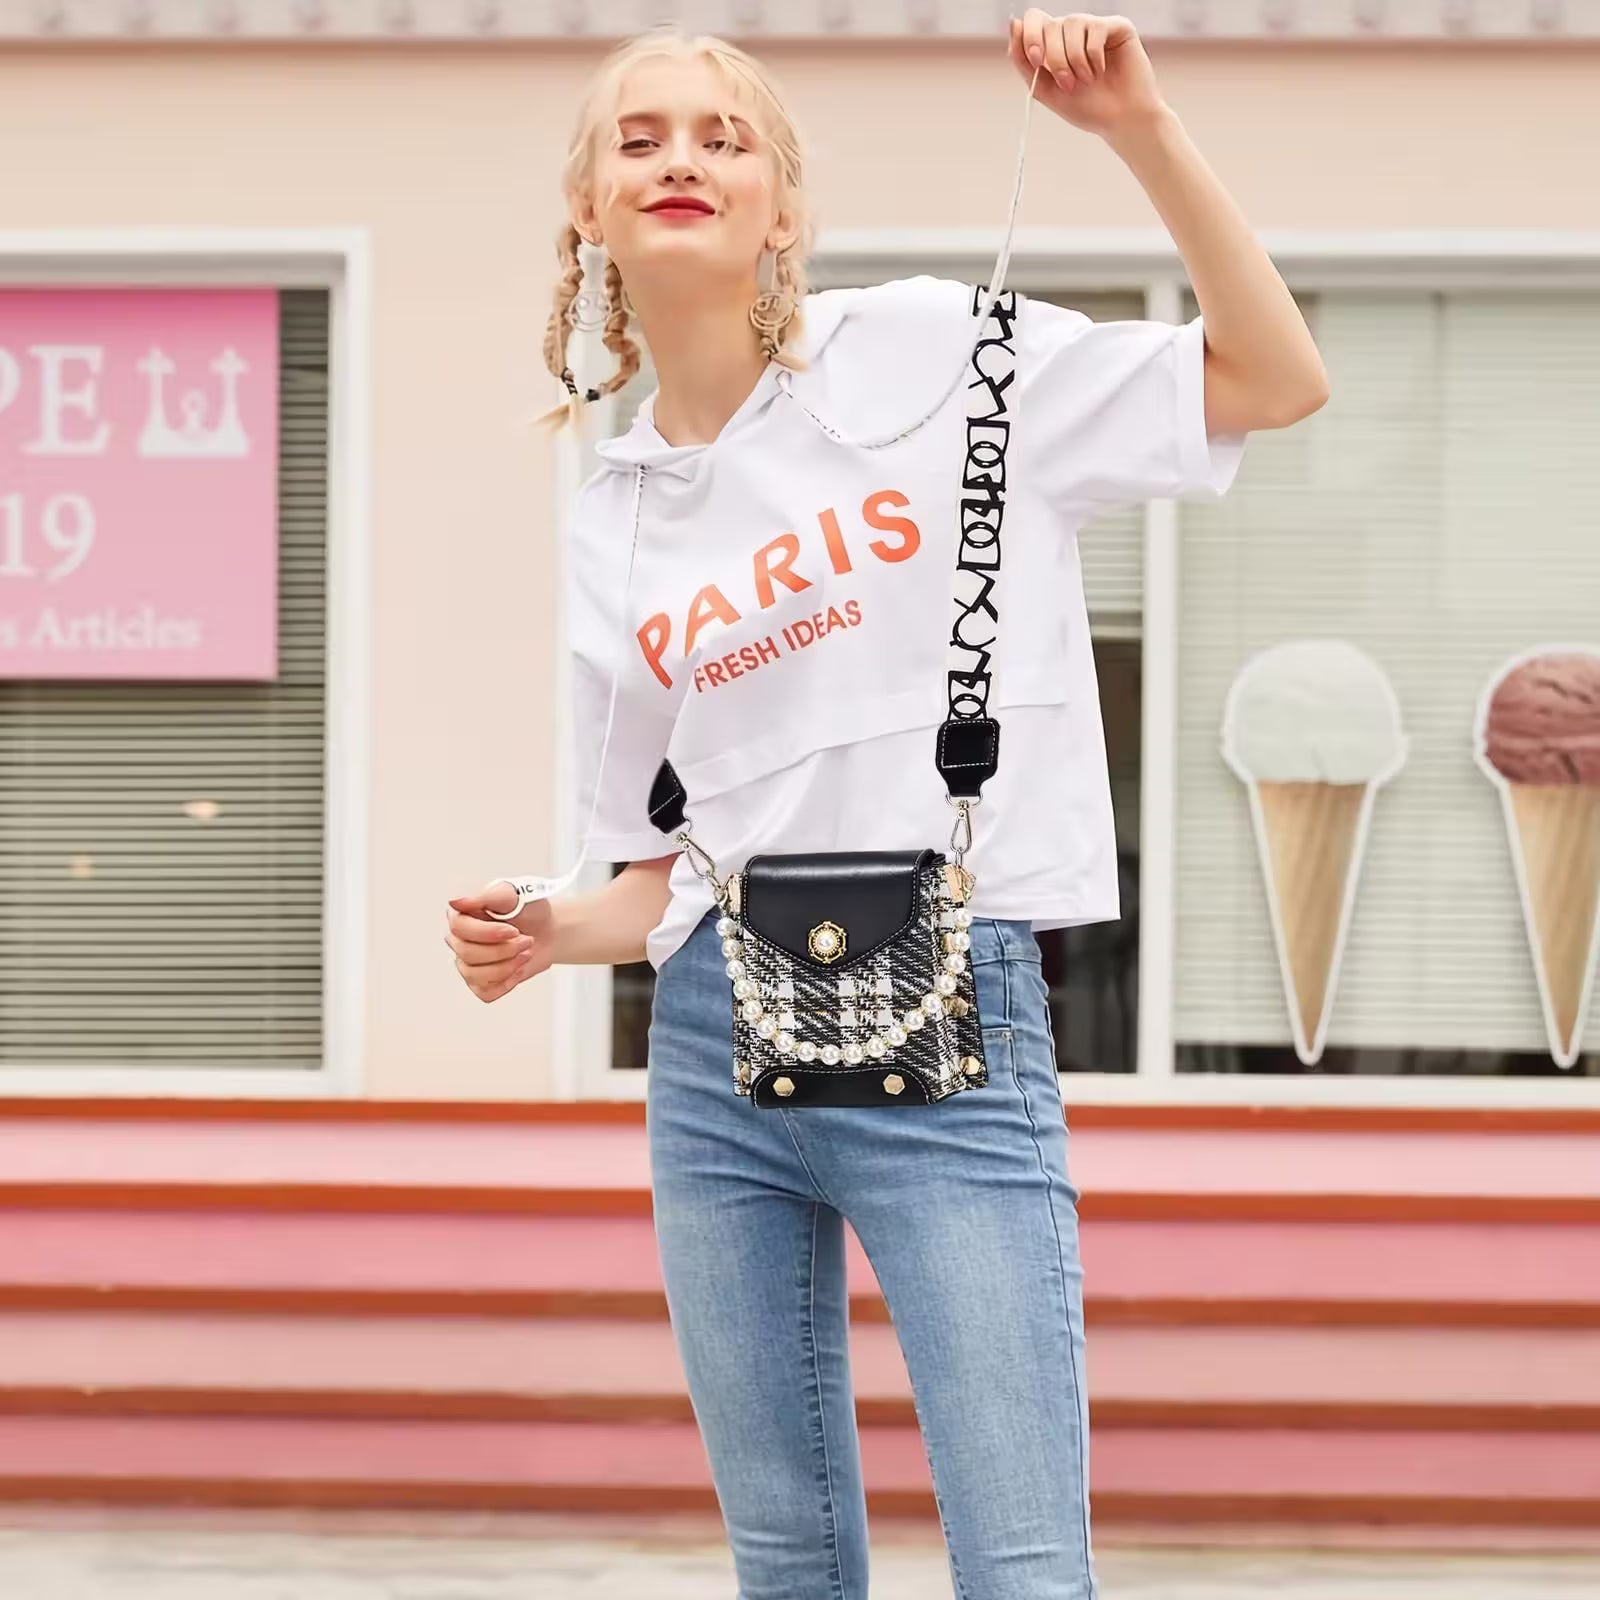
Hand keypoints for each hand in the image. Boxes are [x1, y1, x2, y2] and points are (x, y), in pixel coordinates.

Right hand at [444, 882, 555, 1002]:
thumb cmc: (529, 909)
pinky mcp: (481, 983)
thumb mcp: (511, 894)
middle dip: (504, 949)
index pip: (458, 927)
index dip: (487, 933)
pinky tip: (519, 967)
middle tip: (527, 940)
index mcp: (462, 915)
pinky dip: (507, 982)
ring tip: (526, 952)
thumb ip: (484, 897)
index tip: (513, 930)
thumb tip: (454, 902)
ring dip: (507, 966)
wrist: (548, 928)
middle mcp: (460, 940)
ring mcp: (468, 963)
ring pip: (474, 975)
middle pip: (467, 953)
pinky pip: (485, 993)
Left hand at [1008, 11, 1165, 138]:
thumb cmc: (1086, 107)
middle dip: (1055, 58)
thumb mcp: (1046, 89)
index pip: (1035, 19)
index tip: (1037, 61)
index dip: (1031, 36)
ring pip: (1071, 24)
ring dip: (1075, 60)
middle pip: (1051, 24)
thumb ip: (1024, 61)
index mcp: (1055, 43)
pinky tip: (1101, 70)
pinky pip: (1095, 29)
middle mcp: (1074, 31)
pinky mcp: (1117, 27)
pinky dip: (1093, 56)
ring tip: (1086, 80)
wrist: (1119, 120)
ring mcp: (1095, 26)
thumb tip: (1015, 23)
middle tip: (1068, 84)